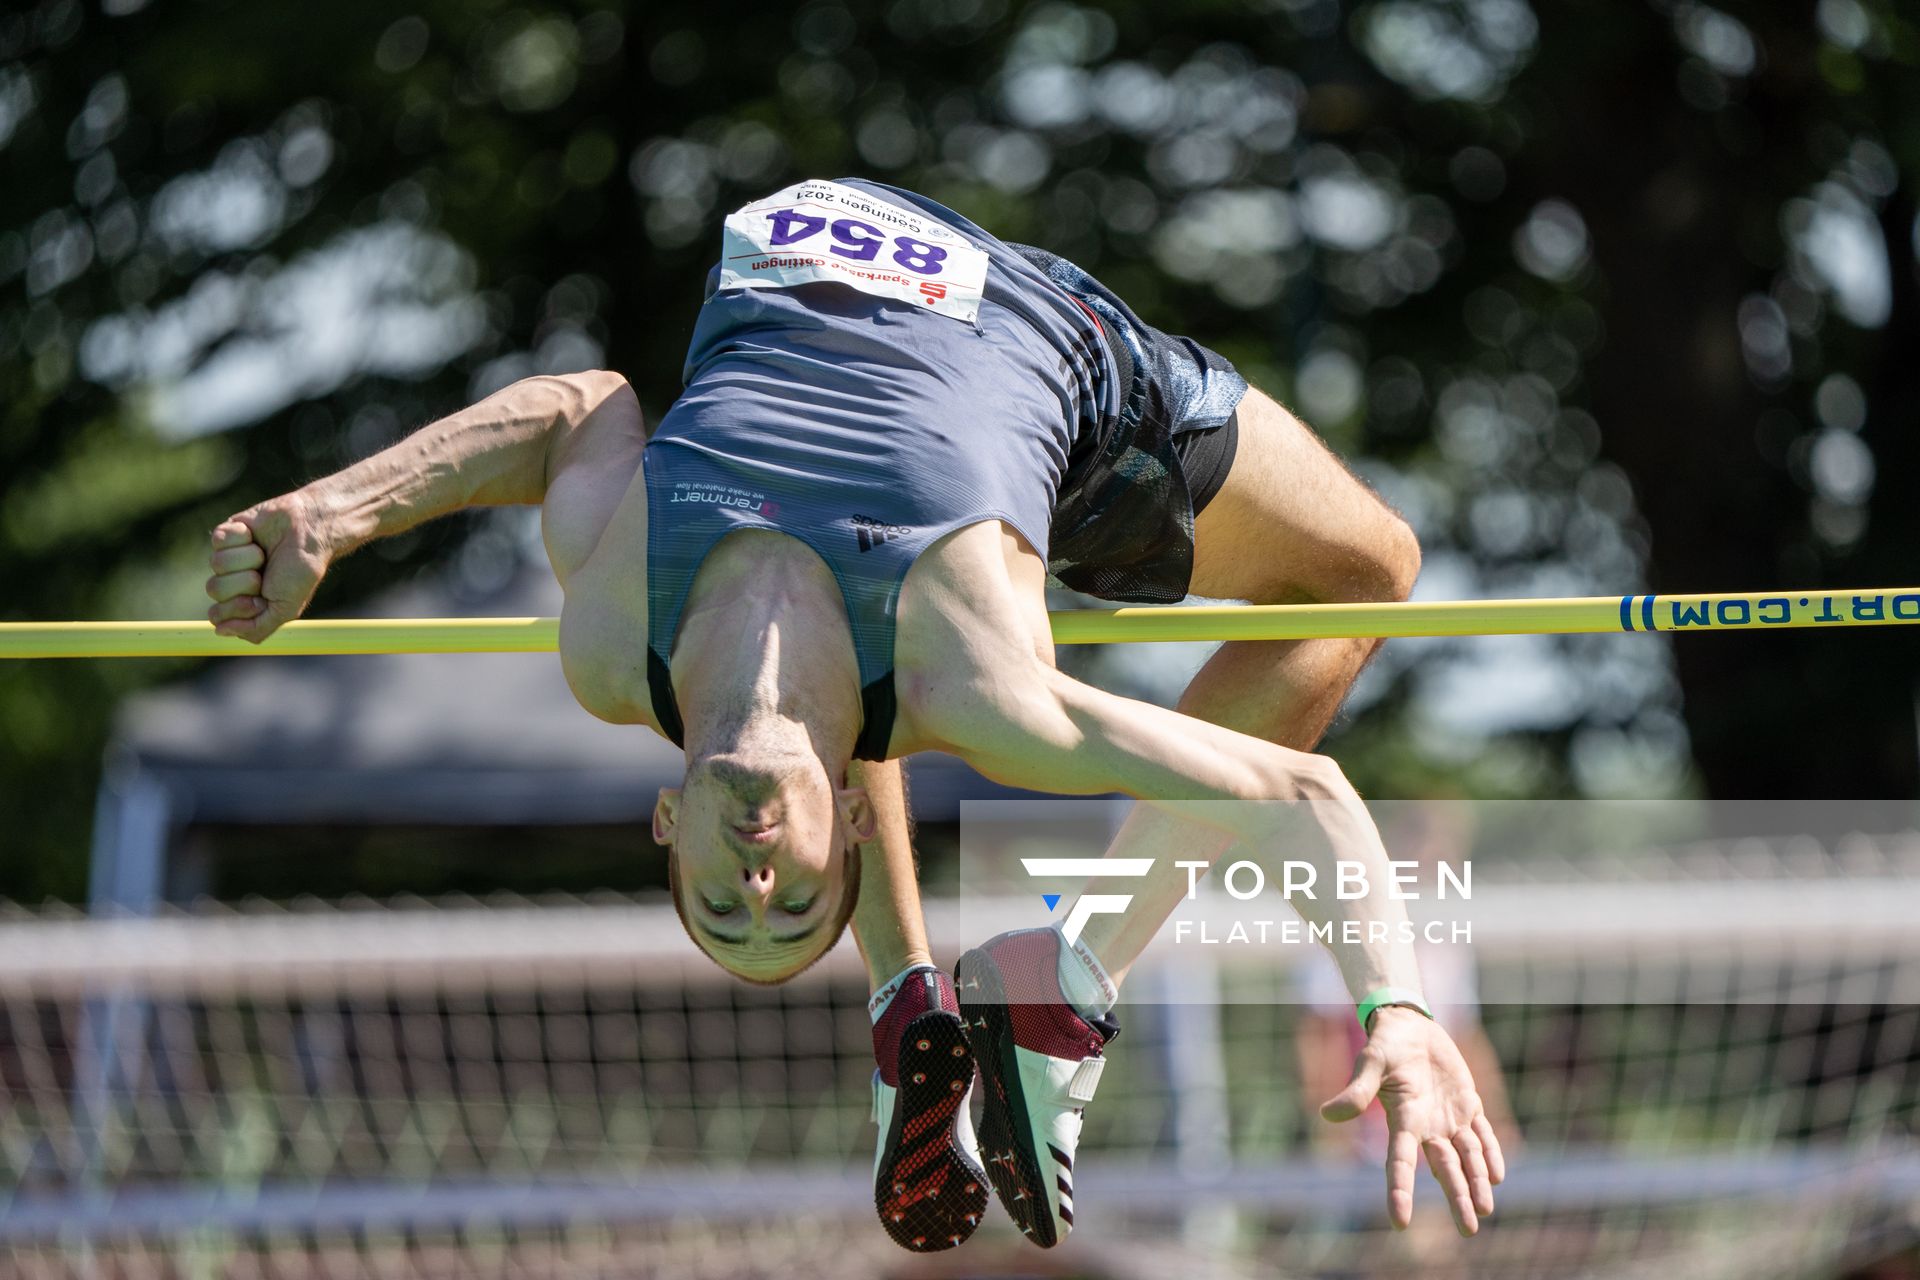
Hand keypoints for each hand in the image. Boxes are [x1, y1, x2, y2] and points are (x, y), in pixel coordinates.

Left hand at [205, 491, 334, 642]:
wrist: (310, 532)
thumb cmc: (301, 571)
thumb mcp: (285, 609)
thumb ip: (256, 629)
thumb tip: (220, 632)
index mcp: (246, 603)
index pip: (218, 616)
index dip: (237, 608)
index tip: (260, 600)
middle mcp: (234, 582)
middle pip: (214, 590)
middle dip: (244, 582)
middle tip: (264, 574)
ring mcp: (229, 557)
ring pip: (216, 564)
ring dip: (247, 557)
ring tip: (264, 552)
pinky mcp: (227, 534)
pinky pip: (218, 540)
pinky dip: (242, 538)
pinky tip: (256, 535)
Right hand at [1320, 1006, 1504, 1235]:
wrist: (1409, 1026)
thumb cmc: (1384, 1043)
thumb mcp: (1369, 1062)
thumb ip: (1356, 1090)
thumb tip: (1327, 1114)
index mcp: (1402, 1119)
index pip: (1400, 1162)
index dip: (1399, 1191)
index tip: (1399, 1223)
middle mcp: (1427, 1126)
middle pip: (1444, 1169)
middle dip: (1456, 1198)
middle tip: (1468, 1231)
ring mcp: (1449, 1117)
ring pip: (1467, 1156)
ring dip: (1476, 1182)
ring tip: (1484, 1210)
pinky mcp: (1467, 1104)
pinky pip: (1482, 1134)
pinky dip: (1490, 1154)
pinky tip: (1496, 1175)